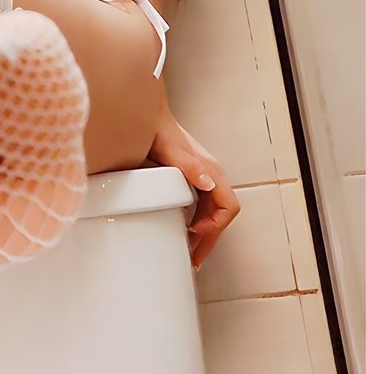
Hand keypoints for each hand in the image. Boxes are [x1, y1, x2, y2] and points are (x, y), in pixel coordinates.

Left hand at [147, 105, 238, 269]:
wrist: (144, 114)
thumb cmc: (156, 129)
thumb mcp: (168, 149)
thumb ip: (188, 165)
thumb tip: (209, 183)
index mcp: (210, 169)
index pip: (227, 207)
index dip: (215, 228)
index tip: (196, 238)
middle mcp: (210, 173)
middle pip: (221, 213)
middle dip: (210, 238)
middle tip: (194, 259)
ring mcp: (202, 175)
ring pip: (213, 210)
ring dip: (205, 232)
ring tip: (190, 251)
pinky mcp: (192, 176)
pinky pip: (203, 204)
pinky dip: (197, 220)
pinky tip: (183, 229)